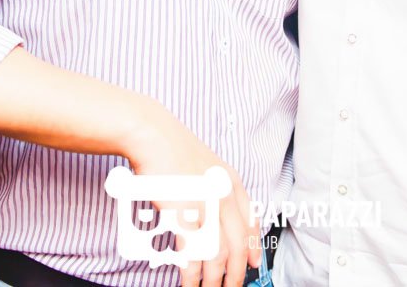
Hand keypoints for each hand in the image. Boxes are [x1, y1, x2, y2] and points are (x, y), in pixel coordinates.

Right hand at [124, 107, 260, 286]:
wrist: (152, 134)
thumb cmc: (172, 148)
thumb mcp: (206, 165)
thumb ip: (215, 188)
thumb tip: (216, 213)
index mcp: (231, 182)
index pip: (250, 222)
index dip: (253, 247)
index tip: (254, 263)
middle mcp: (223, 196)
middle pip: (237, 245)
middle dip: (237, 273)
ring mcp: (204, 206)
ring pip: (216, 254)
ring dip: (214, 279)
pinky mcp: (182, 214)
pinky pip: (191, 254)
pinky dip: (192, 274)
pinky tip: (189, 283)